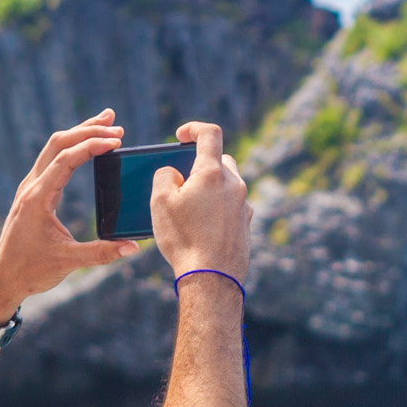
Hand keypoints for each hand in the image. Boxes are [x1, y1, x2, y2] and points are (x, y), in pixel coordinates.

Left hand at [0, 110, 142, 314]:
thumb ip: (102, 253)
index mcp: (36, 198)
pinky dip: (71, 148)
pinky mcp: (32, 193)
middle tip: (115, 123)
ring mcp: (29, 188)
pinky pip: (52, 160)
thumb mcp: (68, 262)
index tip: (116, 140)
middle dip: (86, 130)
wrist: (2, 279)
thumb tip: (133, 248)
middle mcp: (30, 187)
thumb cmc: (30, 271)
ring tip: (105, 124)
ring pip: (53, 148)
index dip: (91, 146)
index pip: (65, 160)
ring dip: (78, 134)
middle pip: (57, 144)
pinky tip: (86, 147)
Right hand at [152, 121, 249, 281]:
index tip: (181, 134)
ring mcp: (243, 206)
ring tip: (190, 208)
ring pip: (227, 185)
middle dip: (201, 164)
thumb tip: (173, 172)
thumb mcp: (160, 202)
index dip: (194, 128)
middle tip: (182, 179)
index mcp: (212, 173)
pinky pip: (231, 207)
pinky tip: (202, 227)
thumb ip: (164, 176)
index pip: (209, 134)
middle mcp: (234, 185)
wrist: (211, 279)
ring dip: (210, 188)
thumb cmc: (184, 239)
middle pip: (220, 161)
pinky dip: (217, 208)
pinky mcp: (246, 225)